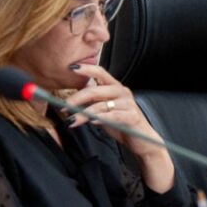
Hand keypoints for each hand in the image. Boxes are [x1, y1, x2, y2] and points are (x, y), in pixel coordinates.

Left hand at [65, 64, 174, 193]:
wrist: (142, 139)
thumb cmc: (121, 123)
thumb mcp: (104, 109)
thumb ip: (93, 101)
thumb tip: (72, 98)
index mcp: (115, 87)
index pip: (100, 72)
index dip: (86, 69)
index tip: (72, 67)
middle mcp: (122, 92)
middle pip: (95, 90)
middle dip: (76, 99)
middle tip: (64, 107)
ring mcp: (128, 103)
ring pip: (100, 105)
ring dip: (83, 114)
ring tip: (72, 120)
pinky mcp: (132, 116)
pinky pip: (113, 115)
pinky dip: (101, 118)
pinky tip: (92, 121)